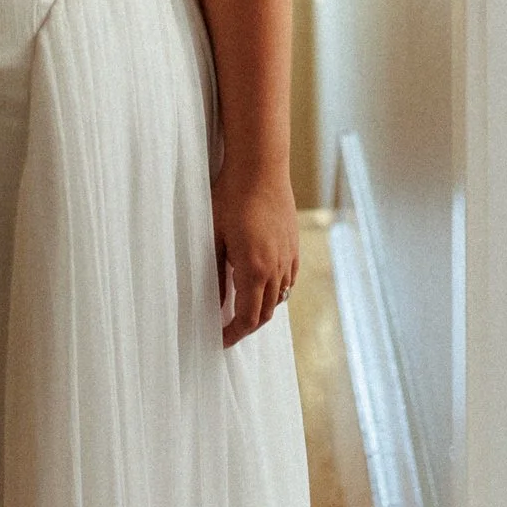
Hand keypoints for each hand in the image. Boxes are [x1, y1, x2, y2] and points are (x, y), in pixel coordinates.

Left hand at [211, 160, 298, 346]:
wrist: (260, 166)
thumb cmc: (230, 197)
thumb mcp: (213, 237)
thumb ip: (215, 275)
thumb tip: (215, 304)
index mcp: (253, 270)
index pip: (248, 317)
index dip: (234, 334)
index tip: (220, 340)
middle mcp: (276, 268)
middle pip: (266, 313)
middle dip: (247, 327)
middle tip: (228, 331)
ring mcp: (288, 256)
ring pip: (280, 298)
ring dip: (262, 309)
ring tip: (242, 310)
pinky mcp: (294, 244)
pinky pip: (289, 279)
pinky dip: (277, 291)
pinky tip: (262, 285)